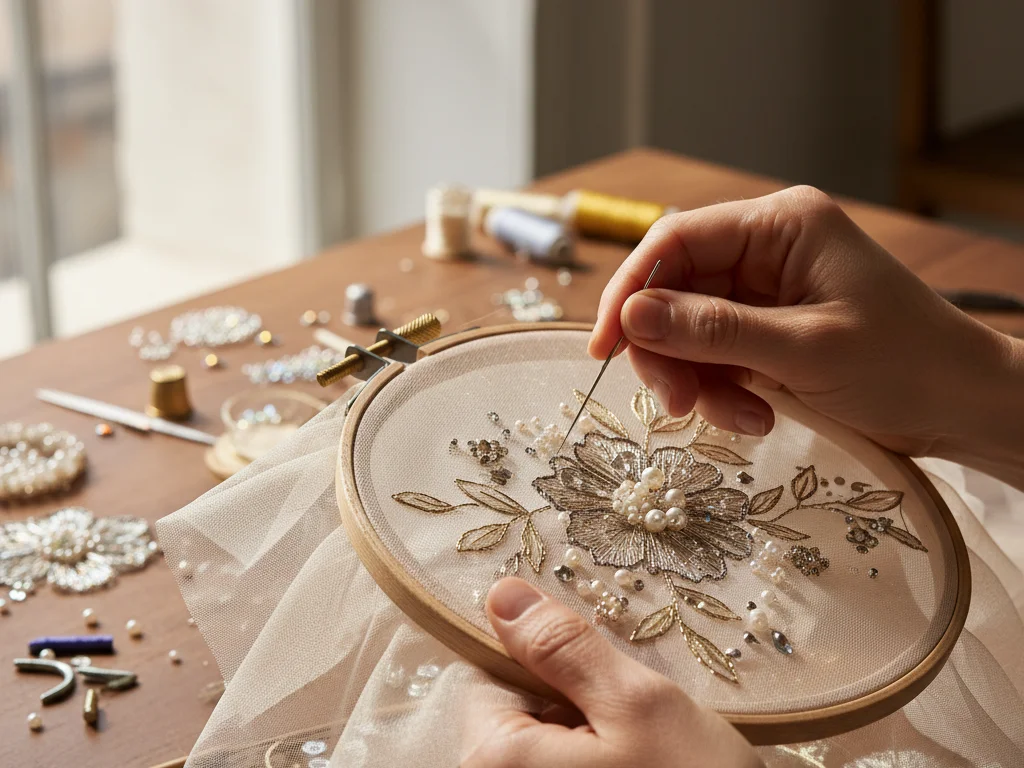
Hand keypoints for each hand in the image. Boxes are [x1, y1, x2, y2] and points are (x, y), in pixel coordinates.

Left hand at [461, 578, 762, 767]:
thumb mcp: (638, 704)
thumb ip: (563, 648)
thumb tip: (500, 594)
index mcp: (494, 762)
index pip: (492, 676)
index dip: (550, 666)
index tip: (604, 683)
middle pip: (521, 714)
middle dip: (578, 706)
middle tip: (636, 729)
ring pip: (552, 744)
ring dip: (597, 739)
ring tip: (649, 758)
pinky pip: (574, 767)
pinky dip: (607, 763)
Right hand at [590, 186, 1023, 484]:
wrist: (964, 408)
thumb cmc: (905, 365)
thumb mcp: (804, 349)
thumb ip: (713, 330)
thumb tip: (630, 315)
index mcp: (780, 225)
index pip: (676, 240)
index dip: (630, 289)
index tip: (603, 346)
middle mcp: (767, 249)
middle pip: (674, 290)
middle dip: (668, 350)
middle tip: (678, 403)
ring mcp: (766, 291)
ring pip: (688, 330)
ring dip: (697, 380)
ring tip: (737, 418)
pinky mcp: (768, 330)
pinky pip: (715, 356)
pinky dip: (721, 391)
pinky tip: (755, 417)